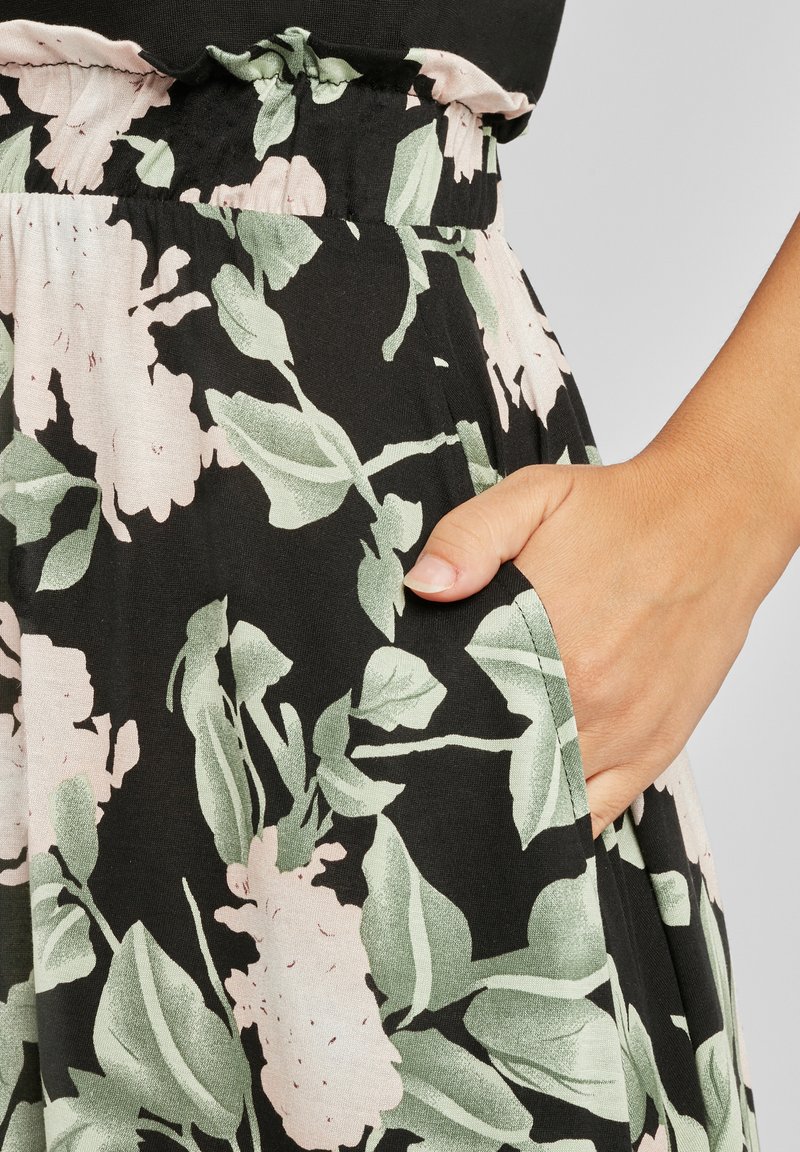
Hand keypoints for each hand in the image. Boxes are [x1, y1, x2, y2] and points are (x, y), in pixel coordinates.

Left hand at [402, 449, 765, 839]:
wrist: (716, 523)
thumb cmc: (622, 513)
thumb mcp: (534, 498)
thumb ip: (469, 538)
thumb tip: (424, 585)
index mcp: (546, 639)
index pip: (462, 709)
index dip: (426, 726)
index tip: (397, 733)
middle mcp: (586, 696)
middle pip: (498, 760)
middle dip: (458, 766)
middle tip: (423, 767)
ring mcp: (623, 731)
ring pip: (545, 799)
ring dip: (503, 802)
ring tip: (468, 796)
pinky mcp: (654, 748)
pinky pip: (597, 815)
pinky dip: (560, 824)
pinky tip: (528, 818)